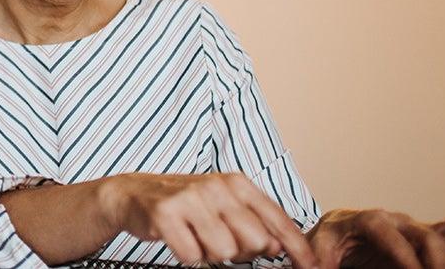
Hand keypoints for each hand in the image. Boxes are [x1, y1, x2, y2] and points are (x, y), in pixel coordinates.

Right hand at [99, 172, 319, 267]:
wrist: (133, 194)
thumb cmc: (185, 204)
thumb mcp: (224, 206)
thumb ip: (255, 223)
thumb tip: (278, 247)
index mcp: (237, 184)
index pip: (278, 219)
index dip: (298, 248)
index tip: (310, 267)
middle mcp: (217, 187)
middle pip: (255, 241)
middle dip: (242, 252)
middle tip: (219, 240)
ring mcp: (191, 198)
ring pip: (224, 251)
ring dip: (210, 253)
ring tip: (196, 237)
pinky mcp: (165, 213)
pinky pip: (191, 255)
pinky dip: (186, 255)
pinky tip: (178, 238)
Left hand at [307, 208, 444, 267]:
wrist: (337, 232)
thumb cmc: (329, 240)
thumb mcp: (320, 247)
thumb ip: (320, 259)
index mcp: (367, 219)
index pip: (386, 231)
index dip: (401, 253)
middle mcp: (396, 220)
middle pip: (424, 235)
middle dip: (434, 263)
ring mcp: (416, 227)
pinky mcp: (429, 237)